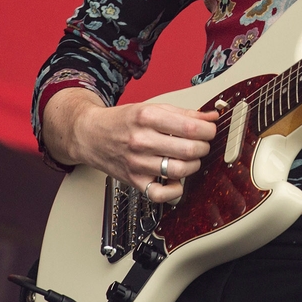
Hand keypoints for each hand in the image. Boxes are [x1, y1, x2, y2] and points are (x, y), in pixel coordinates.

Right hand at [42, 88, 217, 203]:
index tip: (210, 129)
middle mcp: (141, 140)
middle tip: (203, 143)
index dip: (208, 129)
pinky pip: (160, 194)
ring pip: (179, 170)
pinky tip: (176, 180)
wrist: (90, 135)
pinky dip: (175, 190)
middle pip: (188, 149)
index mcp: (147, 117)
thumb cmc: (122, 122)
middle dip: (204, 146)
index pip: (190, 127)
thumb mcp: (151, 108)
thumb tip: (211, 116)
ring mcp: (137, 162)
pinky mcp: (134, 180)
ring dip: (193, 165)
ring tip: (190, 158)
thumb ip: (183, 113)